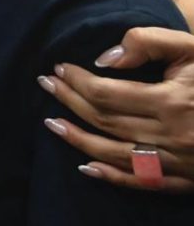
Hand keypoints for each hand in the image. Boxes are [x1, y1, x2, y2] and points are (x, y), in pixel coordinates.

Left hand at [40, 27, 193, 191]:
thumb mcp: (191, 48)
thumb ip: (148, 41)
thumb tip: (104, 59)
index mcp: (173, 102)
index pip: (107, 93)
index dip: (77, 81)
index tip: (58, 68)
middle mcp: (173, 136)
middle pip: (105, 121)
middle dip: (70, 102)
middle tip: (46, 85)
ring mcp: (179, 162)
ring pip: (115, 154)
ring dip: (78, 139)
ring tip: (50, 123)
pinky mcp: (185, 179)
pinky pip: (141, 183)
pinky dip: (110, 176)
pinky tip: (84, 166)